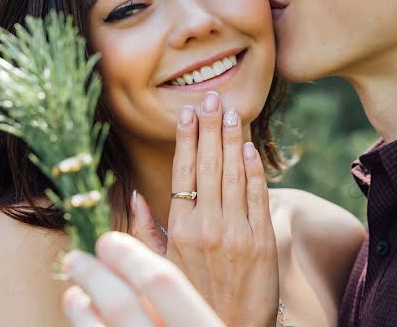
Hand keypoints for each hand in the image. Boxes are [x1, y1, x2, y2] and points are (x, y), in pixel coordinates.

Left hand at [61, 231, 223, 326]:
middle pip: (124, 306)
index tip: (109, 241)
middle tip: (75, 259)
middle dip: (94, 278)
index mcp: (204, 322)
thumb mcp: (208, 299)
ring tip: (73, 294)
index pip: (163, 282)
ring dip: (81, 311)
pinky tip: (81, 315)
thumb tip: (134, 198)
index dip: (130, 258)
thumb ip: (171, 254)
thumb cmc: (216, 321)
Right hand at [130, 92, 278, 326]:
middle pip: (209, 166)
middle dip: (211, 127)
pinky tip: (250, 148)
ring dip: (233, 139)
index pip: (183, 172)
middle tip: (213, 97)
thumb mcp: (159, 266)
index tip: (188, 112)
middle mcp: (207, 226)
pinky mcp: (263, 242)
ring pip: (233, 175)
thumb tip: (133, 194)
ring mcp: (237, 232)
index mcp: (179, 229)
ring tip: (231, 111)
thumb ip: (146, 229)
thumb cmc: (188, 299)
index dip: (187, 139)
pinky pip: (258, 198)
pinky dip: (254, 171)